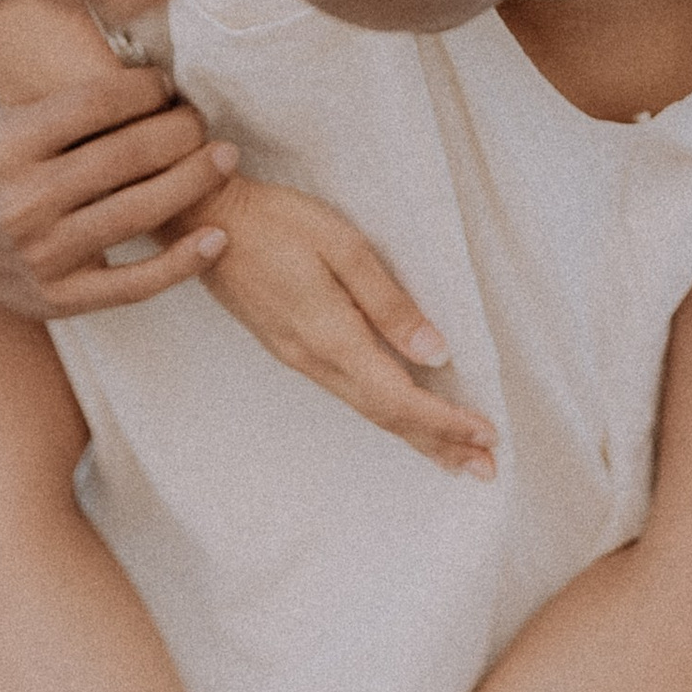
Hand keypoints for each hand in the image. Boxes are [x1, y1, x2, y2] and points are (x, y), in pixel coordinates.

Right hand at [0, 74, 240, 315]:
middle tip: (201, 120)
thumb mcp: (5, 118)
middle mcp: (23, 200)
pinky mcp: (59, 298)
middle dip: (179, 131)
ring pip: (137, 213)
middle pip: (126, 156)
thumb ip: (64, 100)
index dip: (145, 89)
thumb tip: (151, 74)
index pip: (96, 104)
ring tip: (224, 157)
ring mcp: (42, 254)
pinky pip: (135, 284)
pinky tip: (217, 238)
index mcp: (8, 145)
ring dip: (193, 181)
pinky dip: (182, 262)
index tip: (168, 85)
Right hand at [204, 179, 495, 477]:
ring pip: (369, 410)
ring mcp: (300, 358)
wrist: (204, 222)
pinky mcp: (293, 350)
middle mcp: (315, 360)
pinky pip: (352, 395)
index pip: (399, 397)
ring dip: (417, 436)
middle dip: (440, 444)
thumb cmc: (277, 222)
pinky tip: (405, 418)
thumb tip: (435, 352)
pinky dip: (389, 416)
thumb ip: (388, 302)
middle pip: (387, 416)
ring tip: (457, 458)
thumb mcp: (343, 246)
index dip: (445, 421)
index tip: (487, 435)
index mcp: (332, 336)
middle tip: (487, 470)